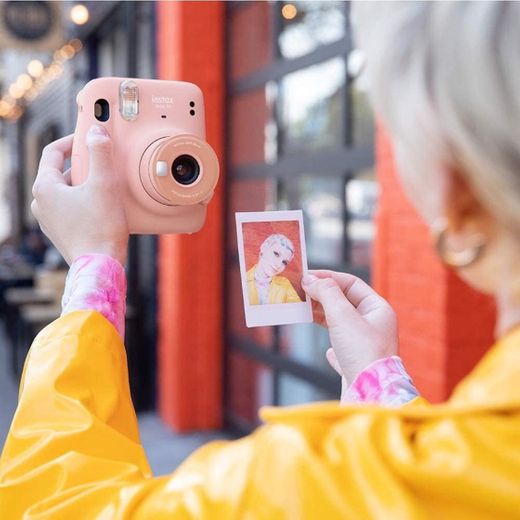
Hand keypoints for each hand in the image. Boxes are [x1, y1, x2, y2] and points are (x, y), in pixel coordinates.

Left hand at [31, 125, 128, 265]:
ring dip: (84, 184)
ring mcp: (49, 220)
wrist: (100, 266)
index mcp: (44, 188)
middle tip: (104, 163)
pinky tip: (103, 206)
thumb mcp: (104, 184)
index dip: (72, 140)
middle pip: (60, 172)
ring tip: (107, 185)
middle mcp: (40, 203)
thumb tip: (96, 130)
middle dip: (83, 165)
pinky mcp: (60, 232)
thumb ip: (100, 153)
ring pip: (66, 191)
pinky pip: (70, 208)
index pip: (52, 152)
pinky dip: (84, 201)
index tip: (88, 136)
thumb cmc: (101, 227)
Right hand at [301, 270, 397, 384]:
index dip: (328, 277)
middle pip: (346, 302)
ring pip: (342, 324)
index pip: (351, 283)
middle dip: (323, 296)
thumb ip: (326, 293)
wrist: (370, 395)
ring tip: (304, 312)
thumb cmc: (362, 352)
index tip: (307, 276)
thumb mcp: (342, 315)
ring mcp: (367, 347)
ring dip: (323, 317)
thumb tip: (311, 280)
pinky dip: (332, 347)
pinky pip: (343, 350)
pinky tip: (327, 351)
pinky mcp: (357, 366)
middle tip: (301, 292)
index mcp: (378, 310)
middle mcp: (375, 326)